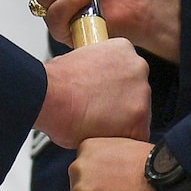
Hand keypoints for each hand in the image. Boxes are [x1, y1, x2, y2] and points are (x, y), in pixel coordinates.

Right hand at [35, 37, 150, 147]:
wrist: (49, 96)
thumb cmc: (56, 82)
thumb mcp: (81, 59)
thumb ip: (99, 70)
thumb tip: (97, 82)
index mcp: (124, 50)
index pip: (130, 73)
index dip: (116, 89)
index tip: (104, 97)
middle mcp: (138, 68)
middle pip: (137, 94)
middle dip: (121, 106)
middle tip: (99, 113)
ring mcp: (142, 95)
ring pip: (139, 116)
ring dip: (122, 124)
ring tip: (96, 126)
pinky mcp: (139, 121)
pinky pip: (136, 137)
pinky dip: (120, 141)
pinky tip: (101, 136)